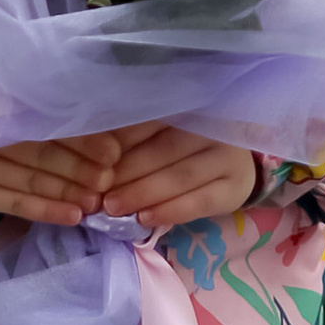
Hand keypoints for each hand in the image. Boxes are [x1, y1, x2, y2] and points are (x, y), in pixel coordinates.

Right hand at [0, 92, 129, 224]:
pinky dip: (46, 210)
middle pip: (40, 152)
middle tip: (113, 177)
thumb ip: (20, 95)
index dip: (79, 137)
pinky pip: (14, 204)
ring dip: (69, 192)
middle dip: (82, 167)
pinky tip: (73, 216)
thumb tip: (78, 103)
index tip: (114, 148)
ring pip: (31, 181)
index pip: (41, 122)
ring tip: (100, 200)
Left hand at [94, 123, 261, 227]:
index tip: (90, 162)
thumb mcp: (159, 134)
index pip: (148, 121)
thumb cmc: (183, 148)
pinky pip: (200, 201)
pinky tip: (145, 219)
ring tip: (114, 208)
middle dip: (126, 172)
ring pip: (180, 176)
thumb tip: (90, 153)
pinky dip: (170, 211)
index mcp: (188, 105)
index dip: (117, 143)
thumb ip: (133, 139)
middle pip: (163, 149)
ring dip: (143, 193)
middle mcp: (212, 125)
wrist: (232, 168)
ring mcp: (228, 156)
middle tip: (97, 192)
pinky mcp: (234, 187)